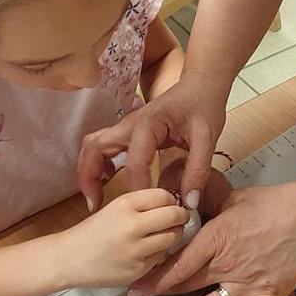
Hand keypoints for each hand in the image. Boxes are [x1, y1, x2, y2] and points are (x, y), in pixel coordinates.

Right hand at [64, 189, 187, 287]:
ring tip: (162, 235)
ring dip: (172, 235)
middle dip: (180, 217)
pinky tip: (146, 252)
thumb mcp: (115, 208)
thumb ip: (142, 204)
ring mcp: (137, 250)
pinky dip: (159, 253)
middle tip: (179, 219)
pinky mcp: (138, 270)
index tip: (170, 205)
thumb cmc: (93, 231)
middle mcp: (133, 225)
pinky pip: (161, 258)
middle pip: (174, 216)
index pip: (164, 196)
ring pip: (172, 238)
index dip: (171, 200)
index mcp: (125, 204)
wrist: (69, 258)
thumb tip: (174, 204)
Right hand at [78, 73, 229, 213]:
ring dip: (87, 171)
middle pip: (95, 148)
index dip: (137, 189)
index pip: (134, 162)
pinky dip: (96, 165)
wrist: (200, 84)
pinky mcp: (126, 132)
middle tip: (96, 206)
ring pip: (92, 146)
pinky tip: (106, 183)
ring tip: (95, 199)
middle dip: (89, 177)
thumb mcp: (208, 137)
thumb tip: (189, 203)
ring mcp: (125, 127)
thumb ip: (199, 170)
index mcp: (148, 124)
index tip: (144, 212)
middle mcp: (129, 124)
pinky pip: (101, 147)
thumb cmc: (203, 105)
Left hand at [126, 179, 295, 295]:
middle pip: (185, 286)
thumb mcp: (234, 199)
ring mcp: (247, 285)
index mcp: (216, 238)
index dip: (153, 277)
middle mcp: (227, 266)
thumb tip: (191, 212)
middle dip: (158, 295)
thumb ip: (210, 210)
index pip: (177, 264)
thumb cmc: (276, 202)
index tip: (135, 284)